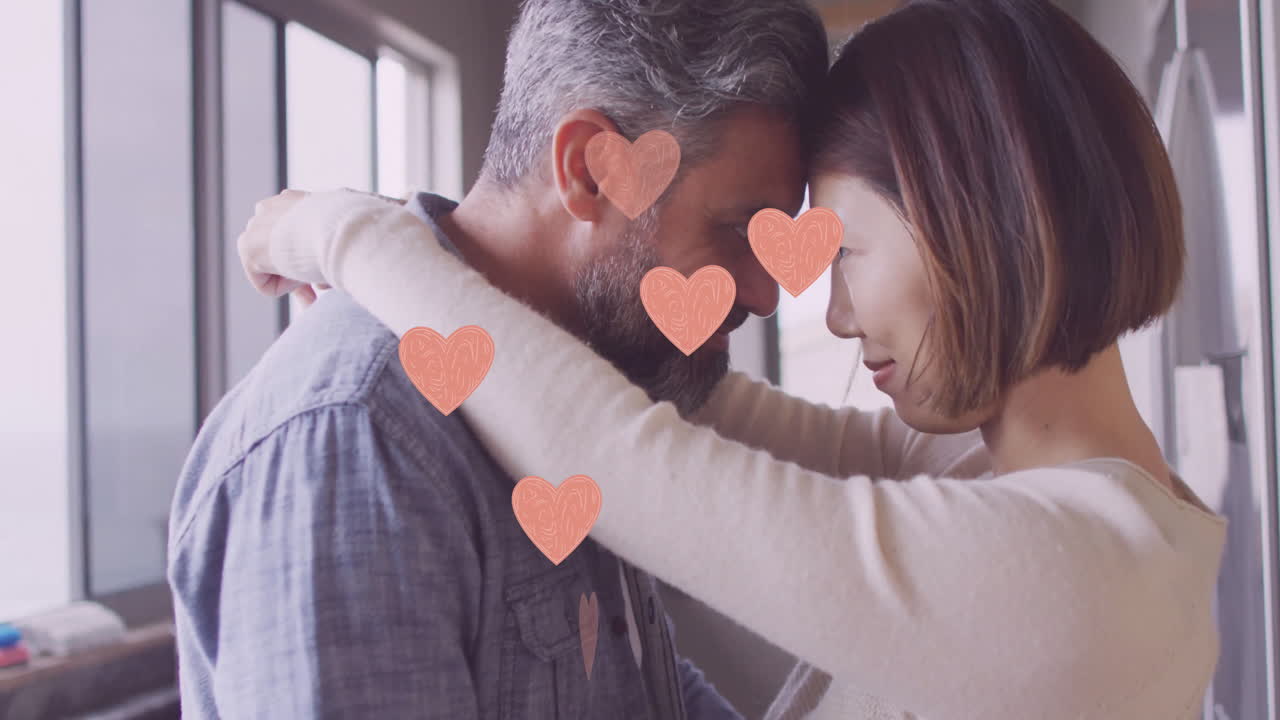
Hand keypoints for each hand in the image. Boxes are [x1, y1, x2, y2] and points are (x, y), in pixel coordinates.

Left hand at [237, 188, 407, 306]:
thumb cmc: (367, 230)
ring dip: (293, 283)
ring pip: (272, 268)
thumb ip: (359, 238)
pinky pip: (265, 284)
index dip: (309, 261)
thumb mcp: (363, 230)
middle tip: (317, 298)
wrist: (349, 230)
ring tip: (315, 289)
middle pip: (278, 252)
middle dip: (296, 275)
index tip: (325, 282)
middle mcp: (273, 207)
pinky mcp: (248, 248)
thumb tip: (398, 241)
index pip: (293, 235)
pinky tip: (302, 277)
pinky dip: (285, 290)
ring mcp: (257, 226)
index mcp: (298, 200)